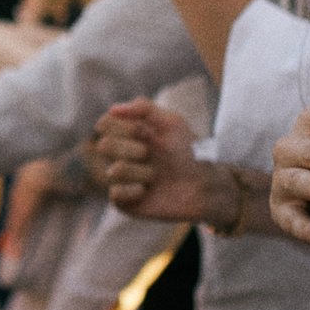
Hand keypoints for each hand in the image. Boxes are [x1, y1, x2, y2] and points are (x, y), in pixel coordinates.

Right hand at [94, 98, 214, 221]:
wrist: (204, 186)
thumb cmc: (189, 152)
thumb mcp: (173, 123)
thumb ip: (144, 108)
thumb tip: (112, 109)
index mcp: (128, 133)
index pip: (104, 124)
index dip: (123, 128)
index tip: (145, 132)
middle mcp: (121, 155)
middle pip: (104, 146)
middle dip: (131, 149)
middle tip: (148, 154)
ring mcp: (122, 178)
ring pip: (114, 171)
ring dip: (140, 172)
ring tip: (155, 176)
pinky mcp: (124, 201)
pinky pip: (115, 193)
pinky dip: (133, 191)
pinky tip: (146, 191)